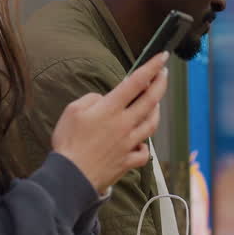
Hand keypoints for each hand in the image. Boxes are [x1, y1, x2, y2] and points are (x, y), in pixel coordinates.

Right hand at [51, 52, 168, 192]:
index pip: (136, 82)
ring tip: (155, 103)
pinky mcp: (128, 161)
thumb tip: (104, 99)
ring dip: (156, 110)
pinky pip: (144, 151)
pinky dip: (145, 145)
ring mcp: (129, 143)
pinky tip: (140, 141)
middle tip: (164, 74)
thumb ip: (91, 99)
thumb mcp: (72, 111)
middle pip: (151, 100)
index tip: (162, 57)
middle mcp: (124, 124)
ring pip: (152, 124)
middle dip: (161, 84)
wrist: (72, 176)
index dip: (152, 67)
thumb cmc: (69, 143)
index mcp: (111, 109)